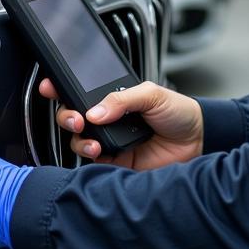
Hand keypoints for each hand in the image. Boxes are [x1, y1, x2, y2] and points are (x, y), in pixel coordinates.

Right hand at [40, 79, 202, 169]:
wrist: (198, 140)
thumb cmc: (178, 112)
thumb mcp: (151, 93)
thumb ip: (121, 98)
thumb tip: (95, 111)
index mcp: (114, 98)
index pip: (81, 91)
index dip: (62, 88)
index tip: (50, 85)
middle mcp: (108, 119)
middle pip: (73, 116)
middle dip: (66, 115)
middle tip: (75, 117)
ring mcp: (111, 141)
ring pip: (79, 140)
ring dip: (78, 138)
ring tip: (91, 138)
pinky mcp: (116, 163)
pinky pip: (93, 162)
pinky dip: (89, 156)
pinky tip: (97, 151)